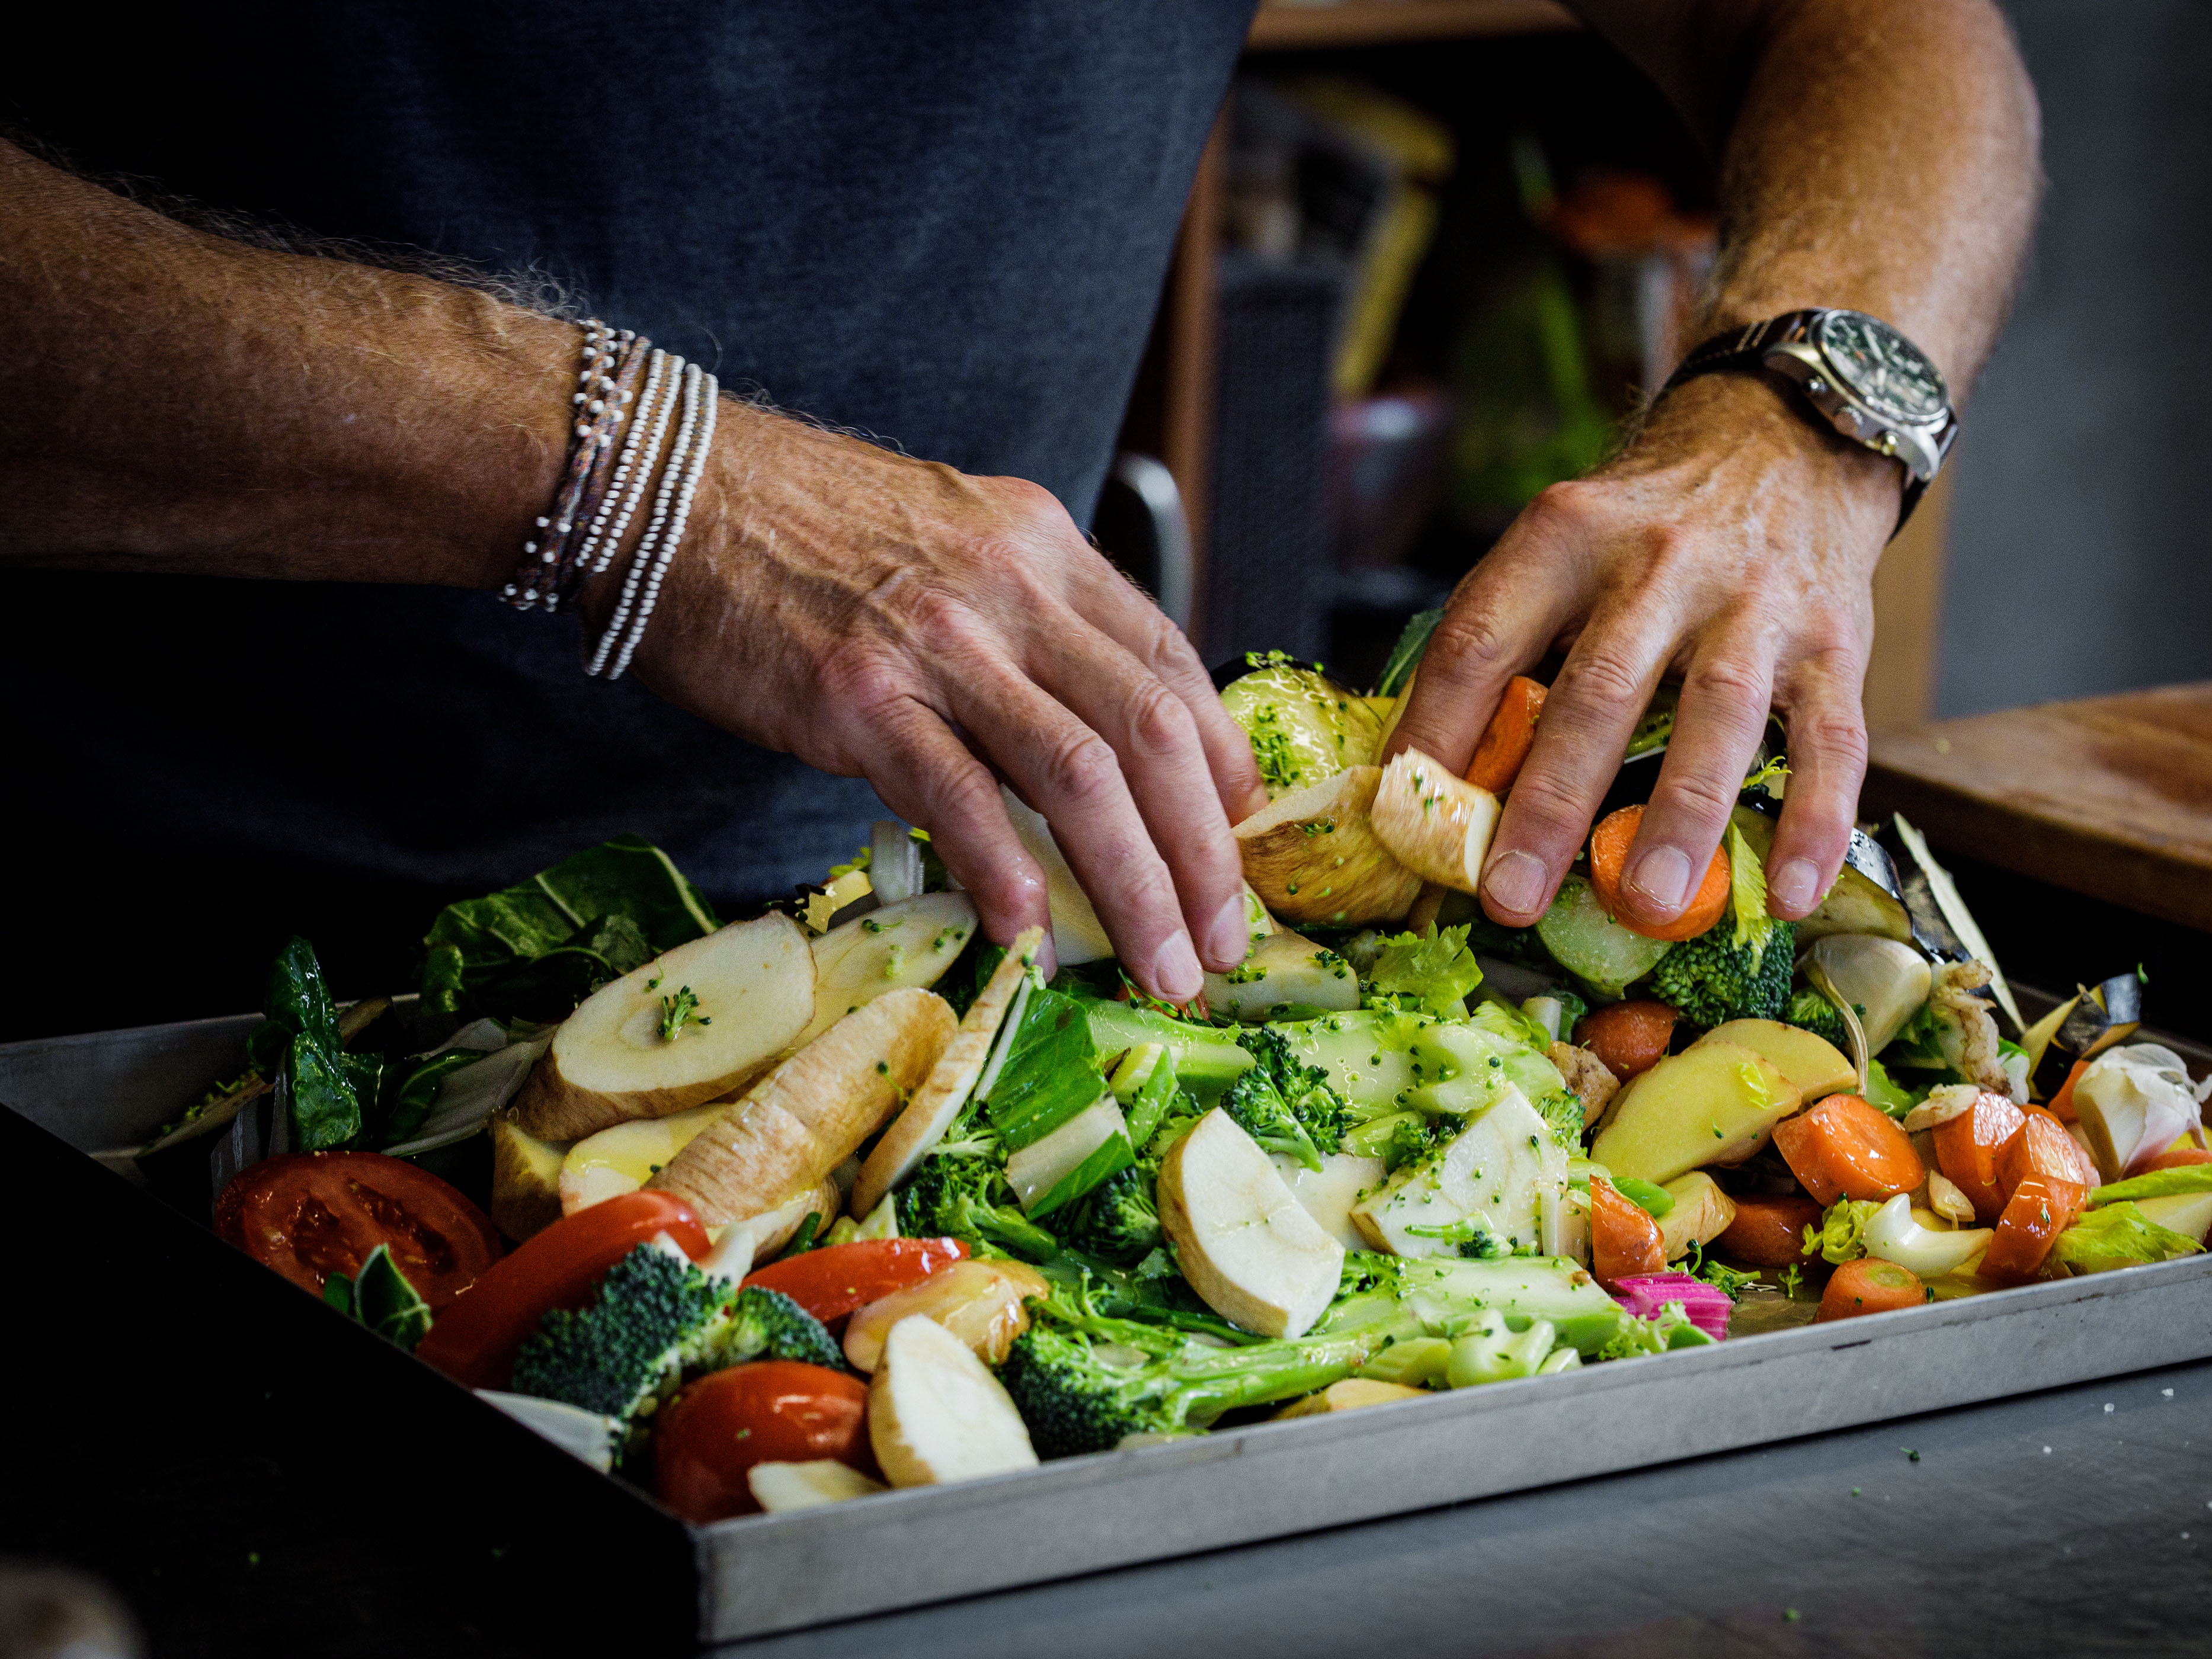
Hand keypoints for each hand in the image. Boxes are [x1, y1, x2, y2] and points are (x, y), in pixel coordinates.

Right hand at [600, 404, 1267, 1000]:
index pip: (1171, 664)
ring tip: (1160, 968)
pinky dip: (1007, 877)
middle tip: (1222, 943)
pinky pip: (961, 798)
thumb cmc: (797, 528)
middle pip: (1151, 732)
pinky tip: (1032, 938)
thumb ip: (1024, 616)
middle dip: (1204, 854)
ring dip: (1135, 887)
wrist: (665, 486)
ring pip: (1081, 775)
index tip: (1237, 845)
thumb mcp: (949, 538)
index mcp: (1044, 547)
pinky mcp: (858, 696)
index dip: (1220, 766)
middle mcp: (1012, 586)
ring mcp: (938, 641)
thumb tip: (1080, 726)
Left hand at [1386, 372, 1900, 932]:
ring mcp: (1754, 603)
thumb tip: (1428, 780)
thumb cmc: (1644, 528)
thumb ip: (1505, 643)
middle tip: (1511, 895)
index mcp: (1564, 538)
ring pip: (1715, 716)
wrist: (1782, 437)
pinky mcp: (1835, 641)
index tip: (1408, 820)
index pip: (1479, 640)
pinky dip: (1817, 820)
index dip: (1437, 731)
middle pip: (1596, 691)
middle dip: (1550, 804)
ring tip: (1649, 903)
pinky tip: (1794, 891)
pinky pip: (1831, 740)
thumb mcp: (1559, 547)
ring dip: (1681, 818)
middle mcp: (1660, 563)